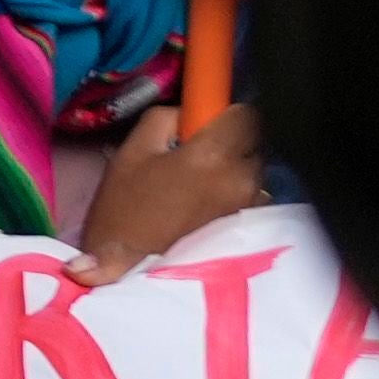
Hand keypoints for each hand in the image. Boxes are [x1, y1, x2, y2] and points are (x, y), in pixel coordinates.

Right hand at [74, 105, 263, 281]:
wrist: (127, 268)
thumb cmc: (124, 207)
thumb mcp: (133, 149)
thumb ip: (168, 118)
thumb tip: (193, 111)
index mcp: (215, 155)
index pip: (250, 114)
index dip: (229, 113)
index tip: (209, 121)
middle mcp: (245, 178)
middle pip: (254, 142)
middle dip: (231, 141)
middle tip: (197, 153)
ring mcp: (252, 205)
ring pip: (254, 169)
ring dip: (234, 168)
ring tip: (197, 184)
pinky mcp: (251, 226)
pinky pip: (251, 194)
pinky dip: (234, 192)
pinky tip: (205, 205)